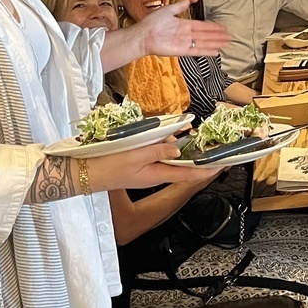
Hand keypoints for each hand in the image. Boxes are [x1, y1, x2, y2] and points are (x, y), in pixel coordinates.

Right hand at [85, 135, 203, 190]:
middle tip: (211, 142)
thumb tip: (178, 148)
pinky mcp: (139, 162)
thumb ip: (157, 152)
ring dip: (180, 145)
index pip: (188, 174)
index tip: (222, 165)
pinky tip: (168, 133)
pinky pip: (158, 152)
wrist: (85, 171)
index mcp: (157, 175)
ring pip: (170, 155)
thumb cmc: (108, 166)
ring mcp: (147, 168)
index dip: (205, 170)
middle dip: (196, 154)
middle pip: (182, 164)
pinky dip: (165, 143)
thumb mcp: (135, 157)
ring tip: (192, 132)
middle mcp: (155, 173)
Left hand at [142, 1, 231, 57]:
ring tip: (226, 43)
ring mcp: (184, 43)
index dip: (212, 26)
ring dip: (215, 43)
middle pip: (205, 35)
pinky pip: (196, 51)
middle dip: (217, 35)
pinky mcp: (181, 51)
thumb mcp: (167, 10)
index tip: (222, 26)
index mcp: (183, 25)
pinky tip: (216, 52)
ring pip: (203, 43)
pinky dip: (206, 51)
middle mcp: (186, 34)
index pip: (201, 26)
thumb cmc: (152, 23)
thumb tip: (188, 0)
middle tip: (229, 36)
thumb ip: (179, 6)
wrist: (143, 35)